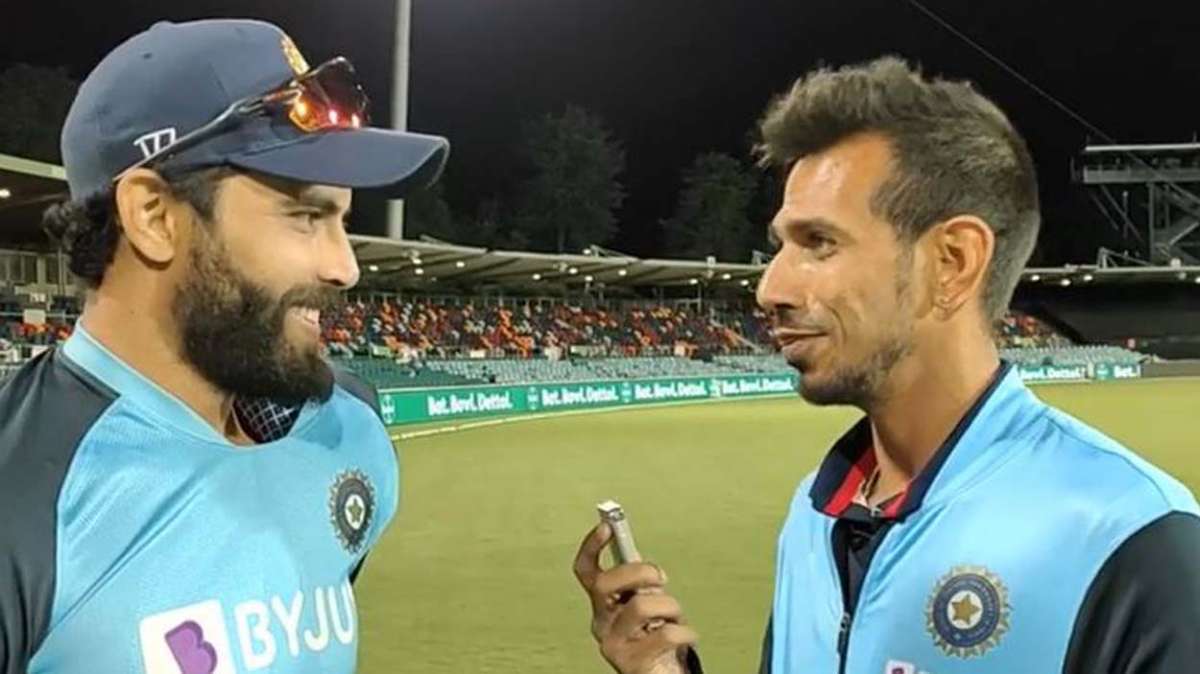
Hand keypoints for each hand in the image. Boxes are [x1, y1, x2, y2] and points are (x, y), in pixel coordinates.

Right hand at [573, 523, 697, 673]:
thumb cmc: (657, 639)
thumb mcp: (648, 604)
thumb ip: (640, 583)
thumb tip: (636, 552)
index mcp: (604, 604)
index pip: (586, 571)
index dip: (592, 546)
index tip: (607, 525)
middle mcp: (602, 622)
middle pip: (604, 583)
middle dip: (638, 571)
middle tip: (660, 578)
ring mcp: (613, 643)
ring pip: (639, 605)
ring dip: (669, 605)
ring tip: (676, 615)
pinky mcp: (630, 662)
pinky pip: (664, 634)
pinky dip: (684, 631)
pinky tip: (687, 634)